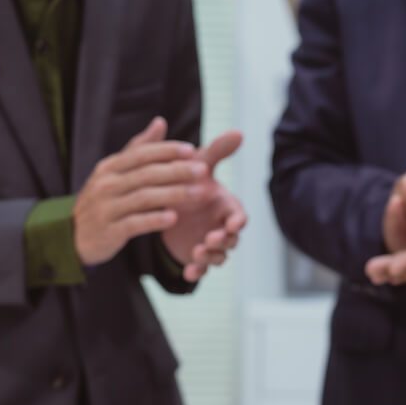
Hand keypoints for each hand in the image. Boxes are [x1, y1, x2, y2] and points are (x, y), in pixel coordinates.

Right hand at [73, 117, 208, 265]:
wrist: (73, 236)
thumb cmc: (103, 201)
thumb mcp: (114, 172)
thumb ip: (138, 149)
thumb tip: (160, 121)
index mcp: (109, 167)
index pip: (140, 154)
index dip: (166, 150)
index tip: (192, 150)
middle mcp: (106, 184)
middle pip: (146, 174)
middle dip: (177, 171)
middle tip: (203, 171)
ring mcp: (106, 208)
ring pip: (144, 198)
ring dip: (174, 194)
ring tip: (198, 193)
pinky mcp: (109, 232)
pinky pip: (135, 224)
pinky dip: (155, 220)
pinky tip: (174, 218)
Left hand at [163, 129, 247, 281]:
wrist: (165, 202)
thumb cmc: (188, 181)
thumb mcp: (199, 164)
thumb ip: (218, 151)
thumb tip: (239, 132)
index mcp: (225, 206)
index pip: (239, 216)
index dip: (237, 221)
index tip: (232, 223)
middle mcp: (221, 226)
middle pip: (232, 239)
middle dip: (224, 240)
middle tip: (211, 238)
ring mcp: (210, 244)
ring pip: (219, 256)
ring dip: (212, 256)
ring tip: (198, 252)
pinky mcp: (197, 258)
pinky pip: (201, 269)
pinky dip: (197, 272)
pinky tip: (188, 272)